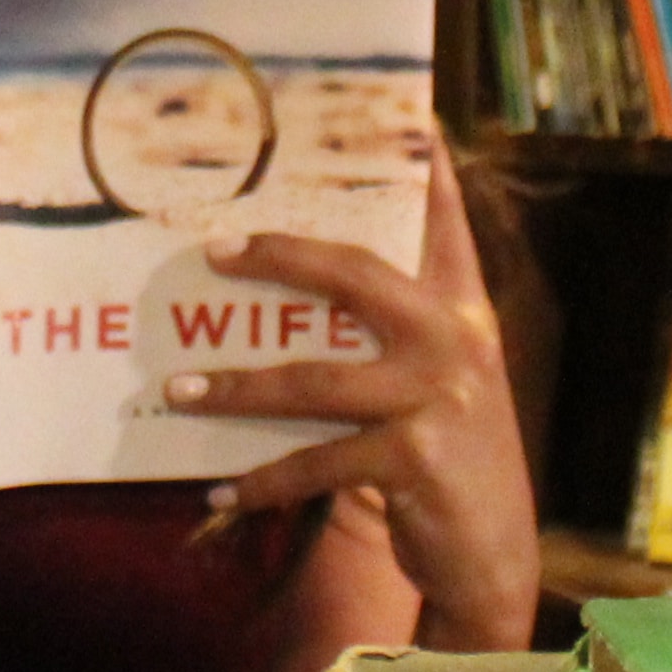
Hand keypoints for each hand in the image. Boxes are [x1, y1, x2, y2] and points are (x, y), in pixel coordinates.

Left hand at [168, 136, 540, 653]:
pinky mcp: (416, 457)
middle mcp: (456, 342)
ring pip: (314, 380)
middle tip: (215, 248)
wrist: (494, 556)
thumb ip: (399, 336)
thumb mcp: (444, 385)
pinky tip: (219, 494)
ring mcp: (438, 398)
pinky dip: (261, 482)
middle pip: (355, 275)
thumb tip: (299, 298)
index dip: (426, 170)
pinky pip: (317, 461)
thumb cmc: (450, 460)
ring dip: (238, 387)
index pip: (443, 226)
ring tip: (177, 390)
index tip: (411, 115)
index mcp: (464, 314)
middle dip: (280, 255)